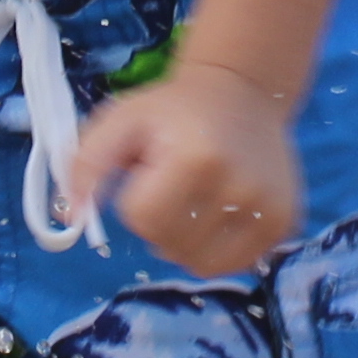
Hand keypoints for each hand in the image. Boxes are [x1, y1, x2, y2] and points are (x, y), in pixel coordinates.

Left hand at [71, 58, 303, 278]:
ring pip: (202, 264)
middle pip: (171, 245)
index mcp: (195, 157)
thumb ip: (86, 164)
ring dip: (184, 244)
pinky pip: (235, 264)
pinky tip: (214, 218)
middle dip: (157, 224)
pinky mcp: (285, 222)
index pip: (143, 218)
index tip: (146, 174)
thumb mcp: (122, 119)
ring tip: (190, 205)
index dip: (134, 201)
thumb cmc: (174, 109)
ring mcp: (267, 207)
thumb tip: (71, 216)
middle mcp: (238, 185)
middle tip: (169, 189)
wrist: (243, 92)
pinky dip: (215, 252)